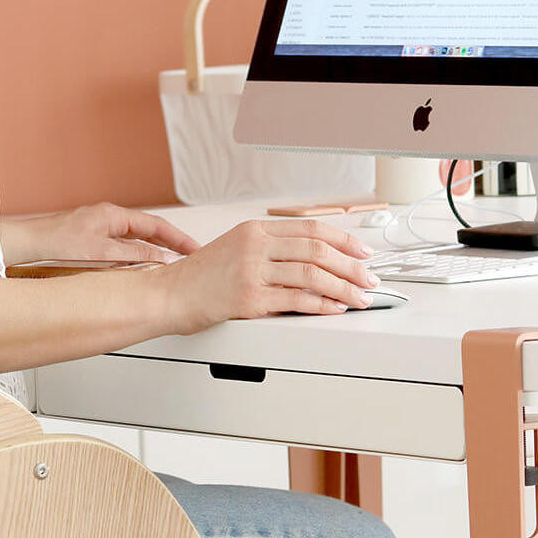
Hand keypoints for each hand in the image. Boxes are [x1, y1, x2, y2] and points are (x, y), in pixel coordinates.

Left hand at [6, 202, 199, 265]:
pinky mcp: (89, 246)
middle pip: (148, 233)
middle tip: (189, 259)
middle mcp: (107, 221)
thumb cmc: (54, 244)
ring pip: (134, 244)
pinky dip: (133, 262)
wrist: (23, 248)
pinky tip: (136, 274)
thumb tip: (162, 259)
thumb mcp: (103, 252)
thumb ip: (135, 255)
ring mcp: (98, 233)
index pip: (156, 225)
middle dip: (169, 246)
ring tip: (168, 269)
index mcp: (113, 215)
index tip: (195, 250)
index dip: (179, 239)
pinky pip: (120, 252)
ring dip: (151, 256)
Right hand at [161, 217, 377, 332]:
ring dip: (344, 288)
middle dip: (352, 266)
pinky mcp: (248, 299)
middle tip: (370, 278)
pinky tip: (336, 309)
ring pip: (313, 275)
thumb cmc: (200, 277)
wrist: (167, 295)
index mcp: (255, 229)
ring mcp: (251, 272)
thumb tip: (314, 260)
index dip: (344, 240)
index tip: (364, 251)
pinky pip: (296, 301)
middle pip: (318, 250)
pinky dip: (323, 305)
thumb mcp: (235, 248)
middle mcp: (255, 246)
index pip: (311, 228)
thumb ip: (270, 248)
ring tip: (360, 297)